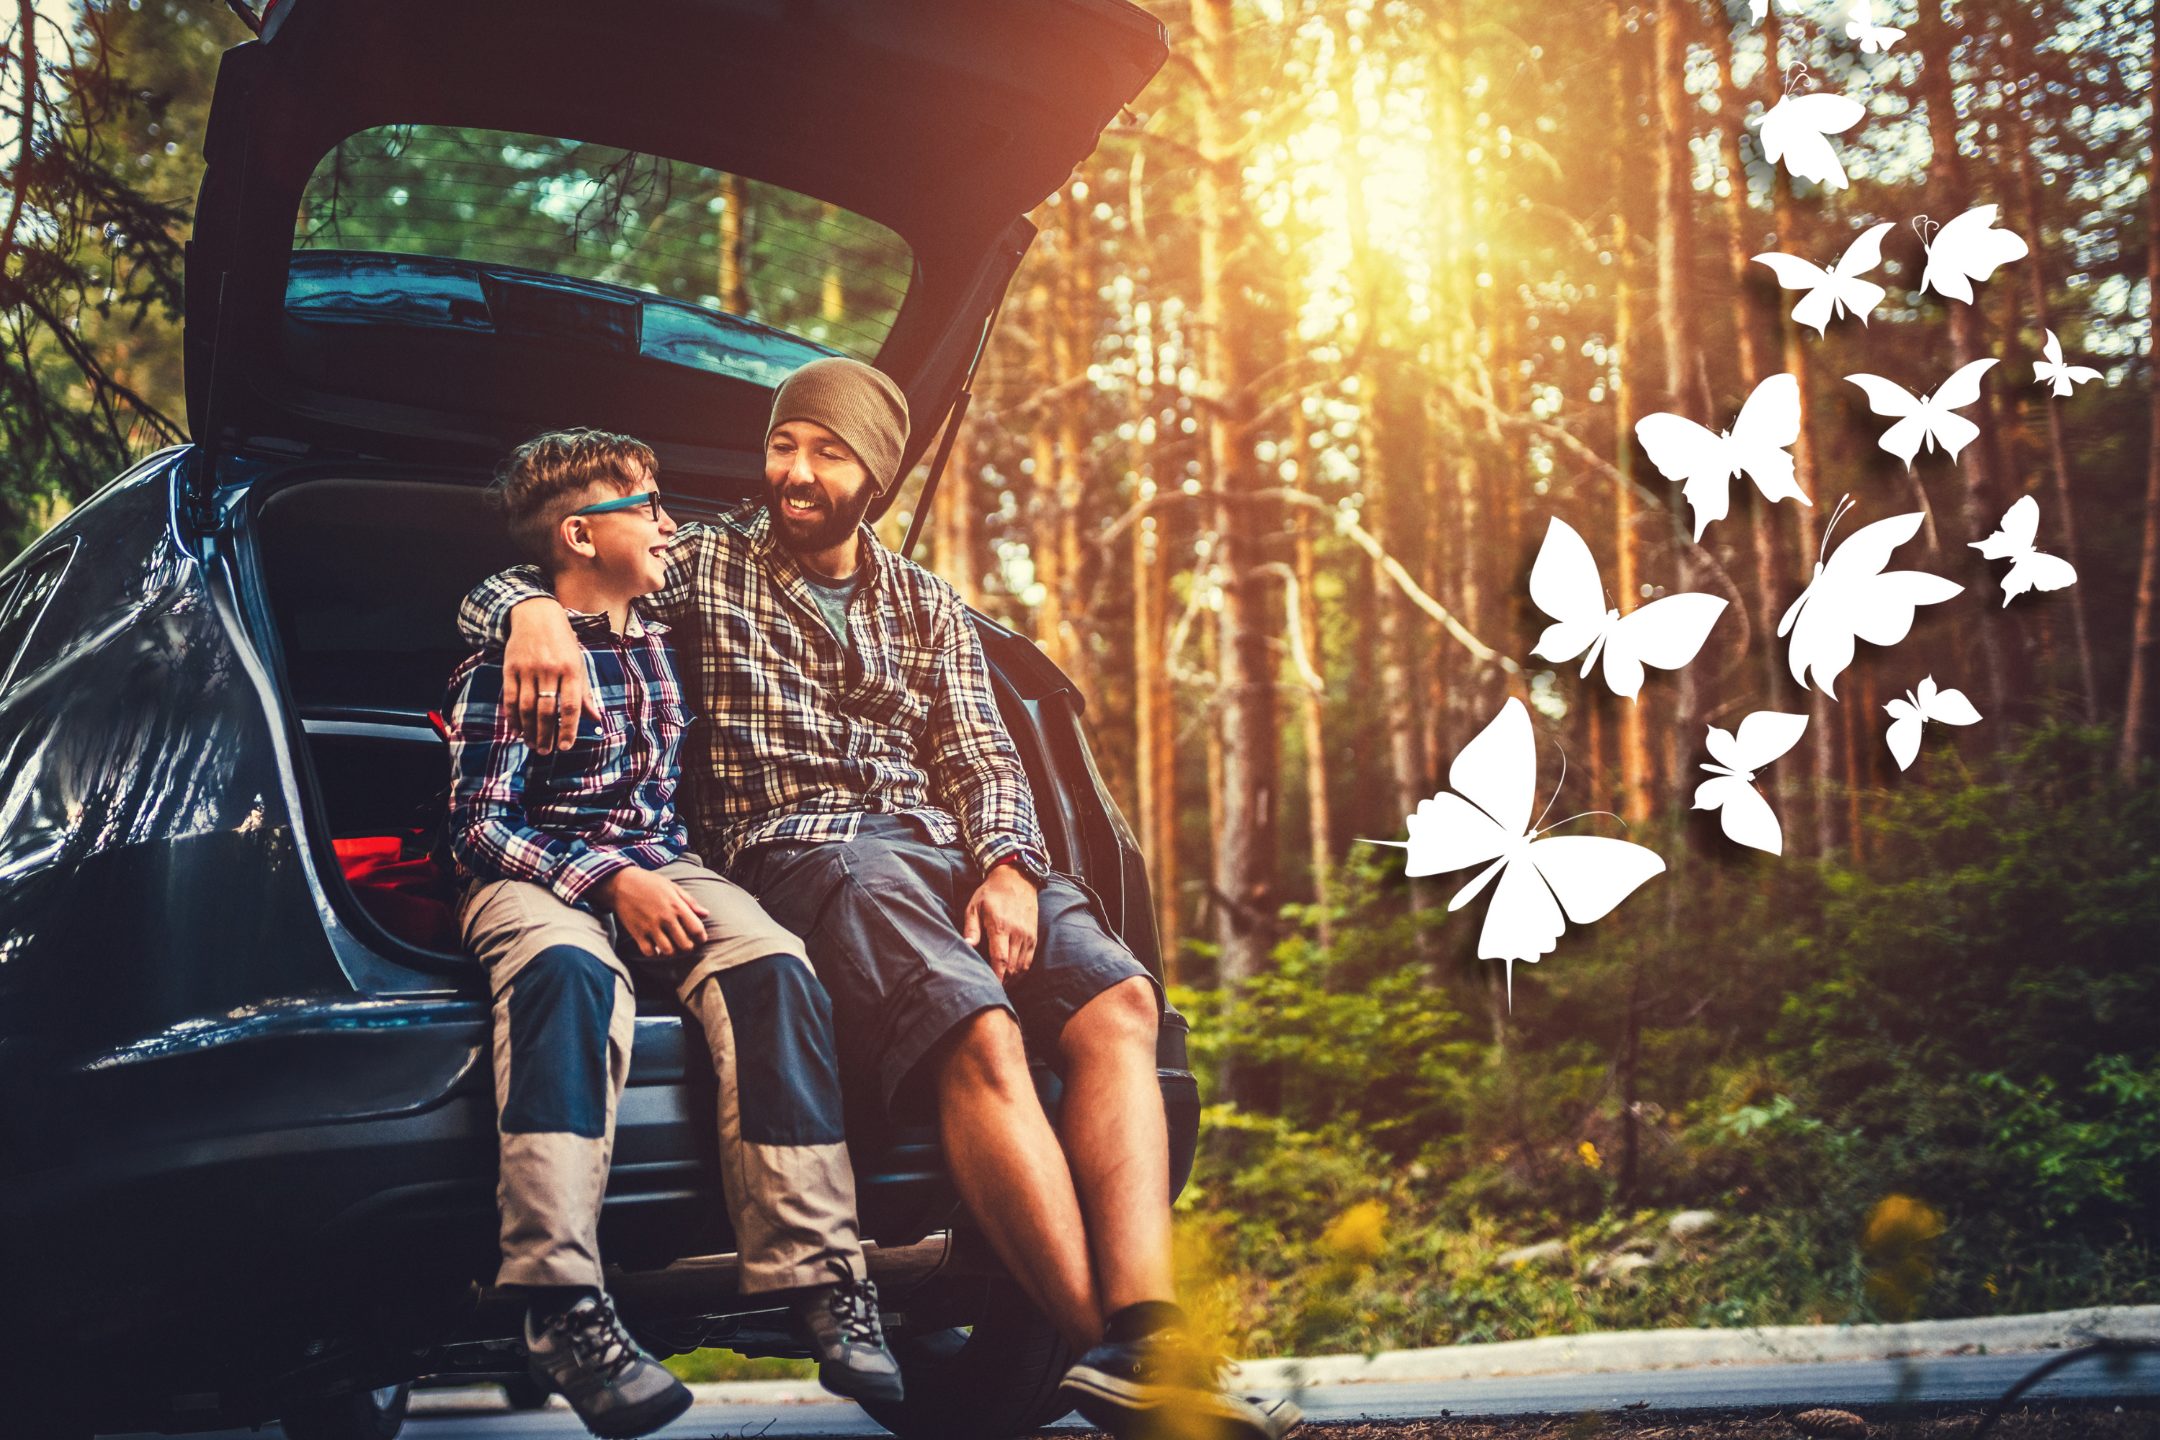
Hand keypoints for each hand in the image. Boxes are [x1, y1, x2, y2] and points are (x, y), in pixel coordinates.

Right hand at [504, 597, 601, 752]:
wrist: (536, 614)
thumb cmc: (563, 643)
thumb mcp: (578, 663)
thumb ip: (584, 692)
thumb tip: (596, 718)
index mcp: (571, 669)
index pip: (571, 705)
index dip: (568, 729)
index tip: (565, 747)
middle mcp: (549, 669)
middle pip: (547, 710)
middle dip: (546, 734)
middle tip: (546, 751)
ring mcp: (528, 668)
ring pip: (526, 707)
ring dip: (529, 729)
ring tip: (533, 744)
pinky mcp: (510, 667)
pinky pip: (509, 697)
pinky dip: (512, 717)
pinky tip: (517, 730)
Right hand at [595, 868, 711, 957]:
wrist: (622, 883)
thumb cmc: (650, 883)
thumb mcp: (673, 887)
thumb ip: (690, 902)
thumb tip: (706, 914)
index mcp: (677, 906)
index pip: (697, 929)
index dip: (701, 937)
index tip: (699, 938)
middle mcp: (665, 918)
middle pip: (685, 945)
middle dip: (688, 947)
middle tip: (685, 943)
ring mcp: (650, 927)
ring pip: (668, 951)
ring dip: (672, 951)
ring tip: (671, 945)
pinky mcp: (637, 933)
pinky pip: (649, 952)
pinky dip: (654, 952)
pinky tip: (656, 946)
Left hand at [962, 863, 1039, 982]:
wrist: (1017, 879)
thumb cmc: (991, 893)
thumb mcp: (974, 906)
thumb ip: (971, 928)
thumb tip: (967, 946)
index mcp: (1000, 926)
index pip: (1000, 959)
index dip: (996, 977)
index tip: (989, 988)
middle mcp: (1017, 933)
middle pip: (1012, 967)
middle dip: (1002, 982)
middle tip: (990, 990)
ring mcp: (1028, 935)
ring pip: (1022, 966)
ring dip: (1011, 979)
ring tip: (999, 986)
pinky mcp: (1033, 936)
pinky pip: (1029, 960)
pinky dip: (1021, 972)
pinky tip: (1011, 976)